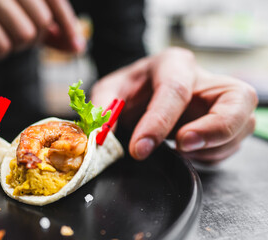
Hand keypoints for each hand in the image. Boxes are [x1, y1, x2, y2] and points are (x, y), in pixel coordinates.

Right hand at [0, 0, 84, 58]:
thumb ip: (52, 31)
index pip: (55, 1)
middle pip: (42, 22)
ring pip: (24, 35)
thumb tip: (78, 47)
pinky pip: (1, 46)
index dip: (68, 26)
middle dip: (34, 38)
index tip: (78, 47)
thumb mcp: (26, 17)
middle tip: (15, 33)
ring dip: (15, 46)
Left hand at [91, 47, 257, 163]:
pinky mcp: (226, 121)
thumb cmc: (132, 89)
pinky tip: (187, 150)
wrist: (146, 93)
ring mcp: (220, 100)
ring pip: (241, 125)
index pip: (175, 90)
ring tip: (177, 148)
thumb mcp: (110, 91)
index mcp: (174, 64)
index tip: (140, 149)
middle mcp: (204, 78)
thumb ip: (103, 108)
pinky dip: (210, 155)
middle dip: (214, 130)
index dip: (159, 122)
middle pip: (236, 100)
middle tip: (183, 146)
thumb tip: (102, 137)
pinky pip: (230, 144)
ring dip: (211, 147)